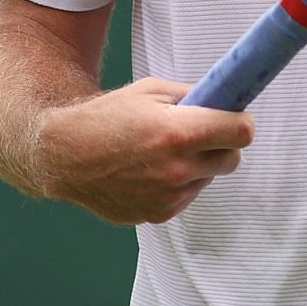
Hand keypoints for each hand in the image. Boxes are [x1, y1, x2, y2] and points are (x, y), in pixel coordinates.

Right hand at [34, 78, 255, 224]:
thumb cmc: (107, 116)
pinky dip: (180, 183)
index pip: (241, 132)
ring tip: (164, 151)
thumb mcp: (151, 91)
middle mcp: (177, 169)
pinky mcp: (158, 214)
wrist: (65, 155)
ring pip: (208, 178)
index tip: (234, 116)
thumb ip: (192, 97)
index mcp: (177, 133)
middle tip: (201, 132)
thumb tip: (225, 100)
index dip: (240, 121)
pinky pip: (188, 195)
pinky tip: (152, 170)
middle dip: (222, 143)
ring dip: (199, 164)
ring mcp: (168, 197)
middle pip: (232, 159)